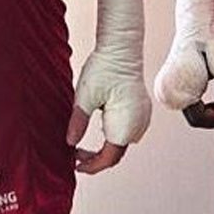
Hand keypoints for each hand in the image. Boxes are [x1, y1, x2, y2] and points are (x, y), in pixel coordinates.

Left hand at [70, 0, 149, 174]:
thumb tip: (70, 142)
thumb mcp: (84, 96)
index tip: (76, 165)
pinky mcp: (141, 111)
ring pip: (121, 143)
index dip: (91, 165)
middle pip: (116, 153)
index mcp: (125, 125)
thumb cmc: (105, 68)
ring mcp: (143, 118)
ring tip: (83, 145)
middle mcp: (138, 125)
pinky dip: (112, 136)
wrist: (122, 48)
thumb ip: (78, 122)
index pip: (108, 157)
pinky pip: (127, 131)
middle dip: (96, 158)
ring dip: (104, 147)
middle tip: (75, 154)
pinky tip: (99, 130)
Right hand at [153, 0, 213, 129]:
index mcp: (177, 88)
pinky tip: (208, 90)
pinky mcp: (165, 87)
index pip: (199, 120)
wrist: (196, 23)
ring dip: (208, 110)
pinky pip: (185, 104)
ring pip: (191, 112)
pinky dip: (199, 103)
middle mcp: (165, 92)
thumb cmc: (210, 40)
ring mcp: (162, 90)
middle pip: (195, 118)